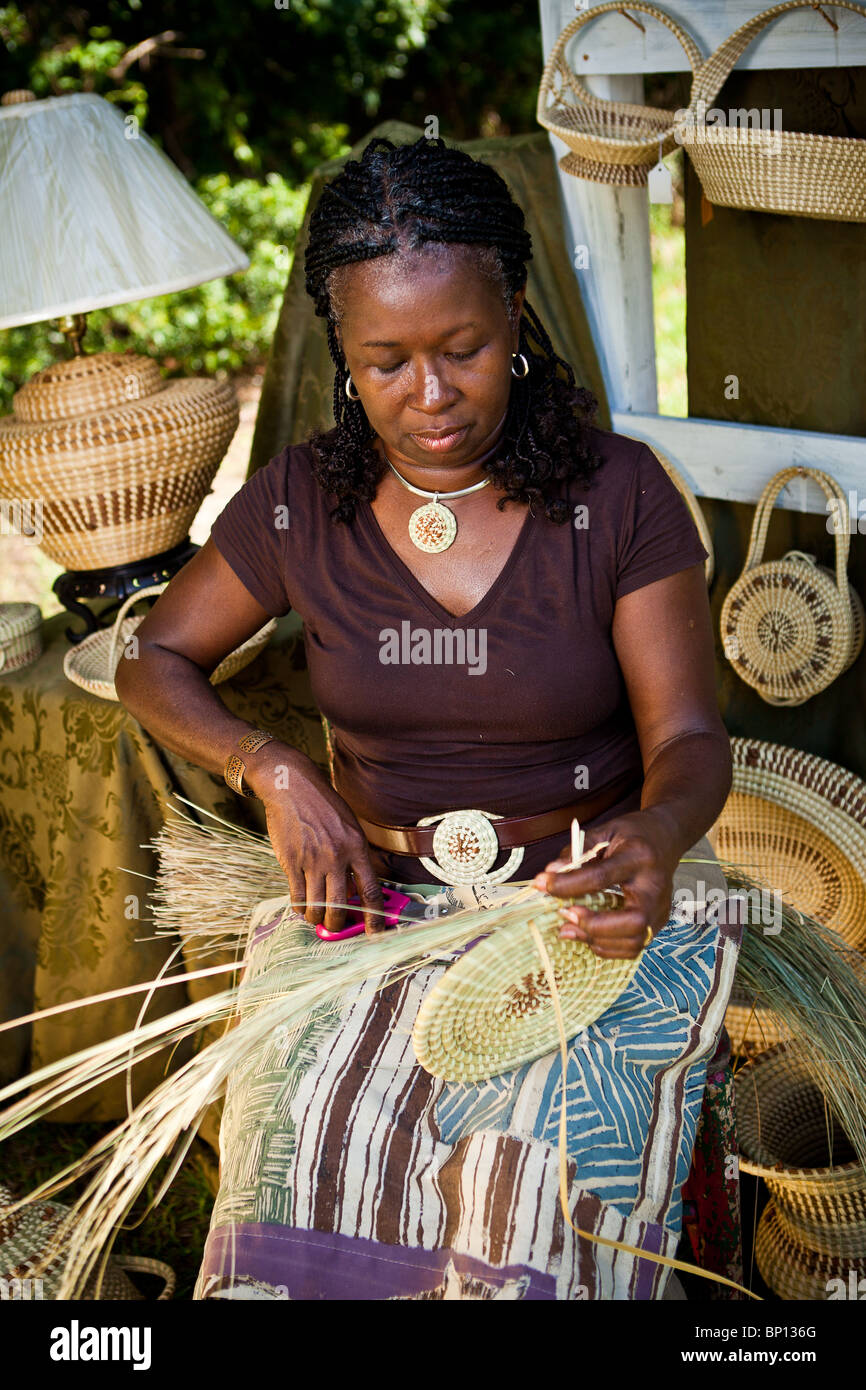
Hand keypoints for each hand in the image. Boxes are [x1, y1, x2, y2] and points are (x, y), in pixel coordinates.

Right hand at [245, 743, 383, 935]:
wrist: (292, 787)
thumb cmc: (325, 807)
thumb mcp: (351, 827)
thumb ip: (356, 857)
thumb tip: (359, 890)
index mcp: (357, 847)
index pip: (370, 891)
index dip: (374, 918)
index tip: (375, 933)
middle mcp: (336, 857)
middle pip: (341, 906)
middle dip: (339, 925)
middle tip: (336, 927)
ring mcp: (312, 860)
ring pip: (317, 907)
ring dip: (317, 919)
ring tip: (317, 918)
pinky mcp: (291, 862)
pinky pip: (297, 896)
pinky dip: (300, 908)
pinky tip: (302, 906)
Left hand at [533, 810, 679, 959]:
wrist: (665, 839)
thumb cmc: (632, 835)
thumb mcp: (605, 831)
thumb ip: (577, 851)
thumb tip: (550, 873)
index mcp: (639, 857)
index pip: (602, 877)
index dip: (568, 884)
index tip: (542, 883)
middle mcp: (654, 888)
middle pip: (632, 921)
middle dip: (594, 925)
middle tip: (564, 914)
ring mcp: (660, 909)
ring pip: (634, 941)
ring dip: (596, 940)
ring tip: (568, 928)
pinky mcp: (658, 923)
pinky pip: (632, 947)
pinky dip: (606, 947)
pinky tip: (587, 934)